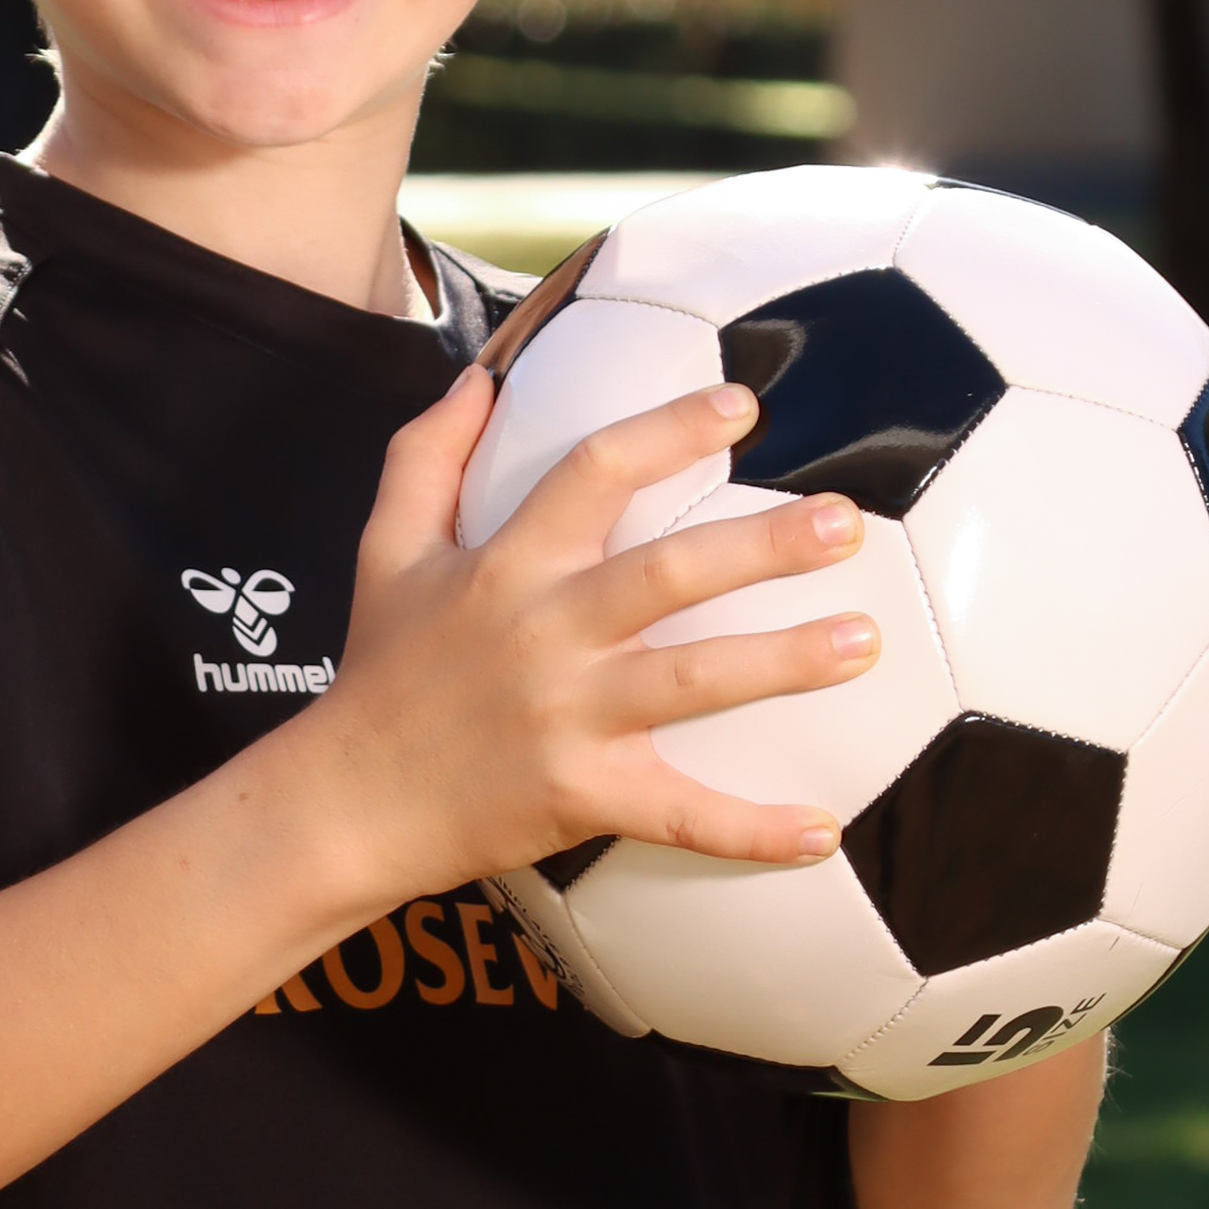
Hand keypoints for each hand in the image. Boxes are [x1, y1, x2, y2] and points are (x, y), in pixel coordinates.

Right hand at [305, 366, 878, 906]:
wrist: (346, 800)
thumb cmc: (380, 670)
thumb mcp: (386, 548)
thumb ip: (426, 455)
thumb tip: (478, 378)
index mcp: (506, 564)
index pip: (594, 471)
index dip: (668, 430)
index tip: (741, 406)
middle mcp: (544, 632)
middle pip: (668, 573)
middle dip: (762, 544)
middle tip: (845, 523)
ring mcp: (567, 718)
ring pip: (692, 683)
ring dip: (784, 662)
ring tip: (862, 641)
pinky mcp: (582, 795)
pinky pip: (679, 814)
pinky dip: (751, 830)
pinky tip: (821, 830)